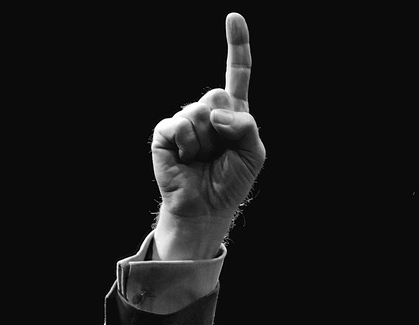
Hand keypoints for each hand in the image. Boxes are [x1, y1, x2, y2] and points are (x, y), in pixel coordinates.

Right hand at [150, 12, 265, 259]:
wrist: (206, 210)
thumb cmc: (229, 184)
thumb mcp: (253, 154)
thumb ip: (246, 126)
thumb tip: (215, 114)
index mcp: (232, 114)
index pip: (237, 74)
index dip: (237, 46)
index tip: (233, 18)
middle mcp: (207, 112)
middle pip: (217, 94)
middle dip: (223, 126)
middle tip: (218, 152)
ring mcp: (184, 121)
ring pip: (199, 112)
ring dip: (206, 142)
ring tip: (201, 160)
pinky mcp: (165, 133)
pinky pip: (179, 125)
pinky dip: (187, 144)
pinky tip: (186, 160)